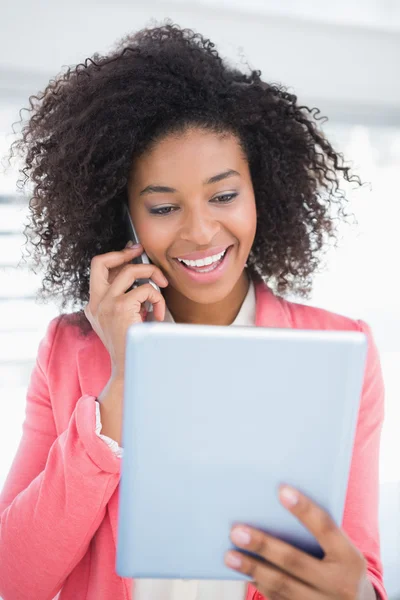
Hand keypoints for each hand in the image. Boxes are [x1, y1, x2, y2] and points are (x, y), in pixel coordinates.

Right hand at [84, 242, 167, 377]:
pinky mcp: (120, 307)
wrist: (128, 371)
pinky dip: (158, 299)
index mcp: (94, 306)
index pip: (99, 270)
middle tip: (142, 252)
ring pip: (130, 271)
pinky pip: (146, 289)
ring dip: (152, 276)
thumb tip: (140, 275)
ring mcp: (105, 304)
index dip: (116, 257)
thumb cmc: (132, 347)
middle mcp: (95, 303)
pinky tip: (158, 315)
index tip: (133, 253)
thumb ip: (127, 299)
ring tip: (162, 289)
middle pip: (100, 261)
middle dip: (123, 253)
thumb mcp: (125, 319)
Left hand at [225, 485, 374, 599]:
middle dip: (263, 545)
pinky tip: (246, 573)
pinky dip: (261, 585)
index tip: (281, 490)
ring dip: (252, 568)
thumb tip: (279, 503)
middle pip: (295, 561)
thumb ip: (319, 535)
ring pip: (282, 585)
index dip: (304, 509)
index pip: (326, 528)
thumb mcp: (342, 552)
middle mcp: (339, 585)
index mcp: (351, 559)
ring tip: (230, 556)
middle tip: (236, 531)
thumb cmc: (342, 567)